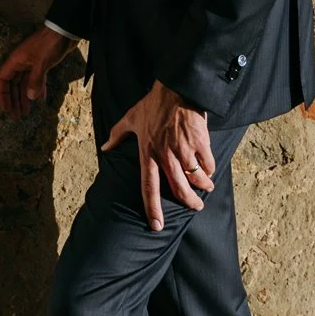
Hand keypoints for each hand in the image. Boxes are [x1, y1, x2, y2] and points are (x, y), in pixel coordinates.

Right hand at [0, 27, 76, 118]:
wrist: (64, 31)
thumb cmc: (49, 44)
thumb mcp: (41, 63)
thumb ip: (35, 81)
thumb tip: (30, 97)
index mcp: (16, 61)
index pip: (3, 80)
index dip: (2, 95)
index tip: (6, 108)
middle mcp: (21, 63)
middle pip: (13, 84)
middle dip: (14, 100)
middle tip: (16, 116)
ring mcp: (32, 64)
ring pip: (24, 84)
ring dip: (24, 98)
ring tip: (26, 112)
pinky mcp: (42, 65)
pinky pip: (36, 80)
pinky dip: (37, 90)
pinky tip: (40, 100)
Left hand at [101, 80, 214, 231]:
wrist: (176, 89)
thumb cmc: (153, 104)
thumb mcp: (131, 118)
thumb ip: (117, 135)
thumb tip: (104, 147)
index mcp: (148, 153)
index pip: (149, 187)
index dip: (152, 208)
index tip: (157, 226)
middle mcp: (166, 156)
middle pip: (179, 189)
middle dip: (190, 203)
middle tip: (196, 207)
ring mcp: (184, 151)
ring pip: (196, 179)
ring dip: (203, 187)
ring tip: (206, 188)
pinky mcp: (200, 143)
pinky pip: (208, 165)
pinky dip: (210, 170)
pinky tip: (209, 170)